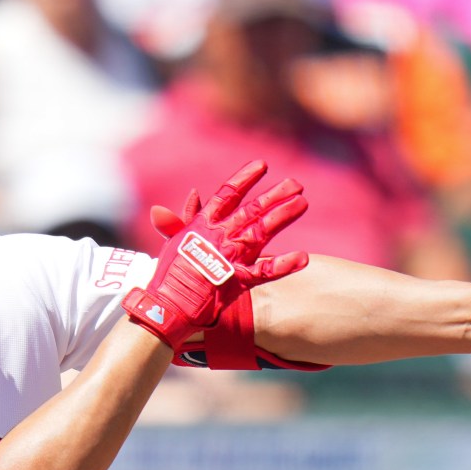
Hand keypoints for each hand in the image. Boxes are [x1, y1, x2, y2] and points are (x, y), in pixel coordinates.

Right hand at [127, 160, 308, 351]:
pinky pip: (266, 272)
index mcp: (203, 224)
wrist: (167, 305)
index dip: (245, 178)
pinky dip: (285, 265)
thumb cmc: (170, 274)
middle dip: (275, 195)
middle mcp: (220, 236)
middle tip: (296, 184)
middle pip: (252, 209)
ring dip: (283, 216)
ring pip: (262, 231)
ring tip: (303, 202)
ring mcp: (231, 257)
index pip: (227, 194)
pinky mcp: (239, 280)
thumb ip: (187, 216)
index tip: (262, 165)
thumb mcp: (175, 240)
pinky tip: (304, 257)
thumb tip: (194, 192)